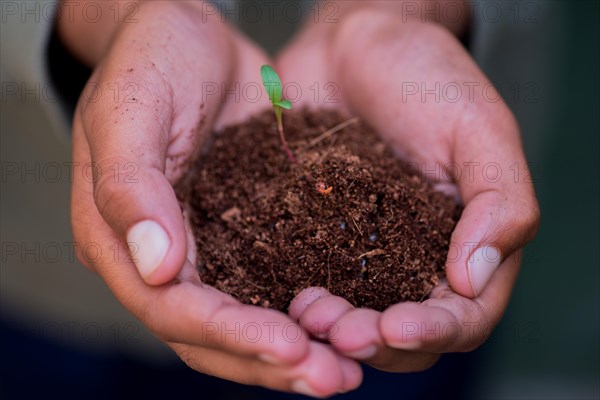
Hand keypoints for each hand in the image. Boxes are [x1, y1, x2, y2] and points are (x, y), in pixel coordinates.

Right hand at [69, 1, 361, 394]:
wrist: (185, 32)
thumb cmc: (150, 58)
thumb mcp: (131, 108)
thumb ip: (131, 186)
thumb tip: (154, 266)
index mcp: (117, 236)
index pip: (170, 307)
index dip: (228, 333)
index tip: (289, 347)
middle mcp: (157, 256)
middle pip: (207, 333)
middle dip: (268, 361)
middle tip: (334, 379)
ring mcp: (200, 247)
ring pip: (242, 319)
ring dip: (291, 352)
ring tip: (348, 370)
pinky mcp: (238, 230)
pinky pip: (269, 283)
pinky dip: (302, 311)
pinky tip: (343, 324)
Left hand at [277, 7, 539, 370]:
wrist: (355, 44)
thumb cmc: (426, 77)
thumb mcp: (479, 128)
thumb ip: (498, 201)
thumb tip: (474, 279)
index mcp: (463, 246)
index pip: (462, 316)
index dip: (433, 333)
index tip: (397, 327)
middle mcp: (410, 261)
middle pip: (399, 333)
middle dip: (371, 342)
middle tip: (337, 332)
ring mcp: (357, 253)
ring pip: (347, 317)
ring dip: (326, 331)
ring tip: (303, 314)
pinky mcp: (309, 235)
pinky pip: (301, 278)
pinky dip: (287, 297)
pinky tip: (270, 294)